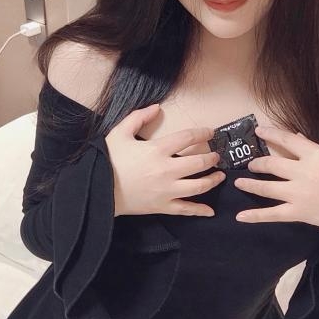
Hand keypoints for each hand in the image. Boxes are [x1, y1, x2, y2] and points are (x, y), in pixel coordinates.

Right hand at [104, 103, 225, 217]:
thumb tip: (157, 107)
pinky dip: (199, 210)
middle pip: (198, 163)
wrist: (98, 189)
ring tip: (220, 176)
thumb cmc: (109, 161)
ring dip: (212, 180)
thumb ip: (138, 117)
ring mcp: (166, 190)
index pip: (187, 138)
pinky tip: (210, 210)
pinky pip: (185, 209)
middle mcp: (166, 170)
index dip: (203, 133)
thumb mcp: (120, 133)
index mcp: (157, 150)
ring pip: (198, 186)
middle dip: (211, 158)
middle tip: (216, 156)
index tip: (211, 132)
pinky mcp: (162, 206)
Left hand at [233, 125, 318, 243]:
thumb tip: (295, 137)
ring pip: (266, 187)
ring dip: (250, 184)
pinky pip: (271, 214)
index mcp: (317, 155)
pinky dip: (254, 216)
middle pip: (272, 164)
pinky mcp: (299, 213)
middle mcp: (305, 173)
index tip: (258, 130)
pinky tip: (240, 217)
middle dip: (258, 163)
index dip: (271, 134)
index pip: (287, 140)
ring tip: (240, 182)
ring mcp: (300, 194)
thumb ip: (313, 149)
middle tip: (251, 163)